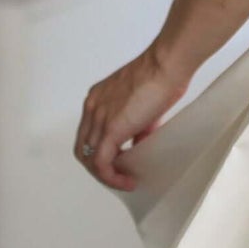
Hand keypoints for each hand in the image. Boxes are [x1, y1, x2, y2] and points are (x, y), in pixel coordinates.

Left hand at [74, 44, 190, 191]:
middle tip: (119, 175)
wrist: (166, 65)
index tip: (117, 161)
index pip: (87, 134)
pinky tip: (127, 181)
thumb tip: (139, 141)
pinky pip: (102, 164)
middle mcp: (92, 108)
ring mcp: (99, 119)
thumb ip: (137, 122)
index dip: (99, 151)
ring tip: (125, 181)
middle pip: (82, 149)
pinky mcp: (110, 130)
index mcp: (97, 98)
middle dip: (98, 167)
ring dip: (106, 175)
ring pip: (89, 159)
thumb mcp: (142, 102)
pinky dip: (112, 178)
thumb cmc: (162, 76)